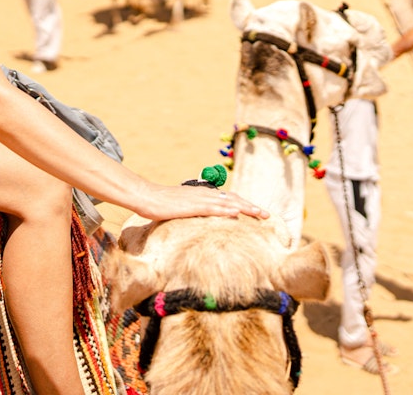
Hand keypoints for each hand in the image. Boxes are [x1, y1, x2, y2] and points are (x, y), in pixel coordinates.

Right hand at [131, 181, 268, 221]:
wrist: (146, 196)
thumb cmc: (160, 203)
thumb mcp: (180, 206)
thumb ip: (192, 209)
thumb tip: (199, 218)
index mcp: (202, 194)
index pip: (228, 197)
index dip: (244, 203)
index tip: (256, 211)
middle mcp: (204, 194)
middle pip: (233, 198)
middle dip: (251, 206)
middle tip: (267, 214)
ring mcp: (198, 199)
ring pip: (227, 202)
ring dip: (245, 208)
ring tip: (260, 214)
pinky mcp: (190, 206)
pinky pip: (211, 208)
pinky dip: (225, 211)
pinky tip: (236, 214)